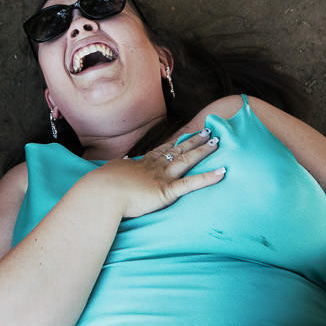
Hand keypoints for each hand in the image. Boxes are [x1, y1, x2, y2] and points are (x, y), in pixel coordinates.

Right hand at [87, 129, 224, 219]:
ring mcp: (162, 177)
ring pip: (187, 160)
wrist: (102, 193)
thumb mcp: (111, 173)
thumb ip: (120, 168)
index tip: (184, 137)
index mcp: (141, 164)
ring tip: (216, 143)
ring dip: (202, 151)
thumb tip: (121, 163)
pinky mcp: (167, 191)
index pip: (162, 151)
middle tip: (207, 132)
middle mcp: (154, 167)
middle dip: (193, 141)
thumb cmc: (102, 186)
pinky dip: (208, 178)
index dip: (175, 144)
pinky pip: (192, 184)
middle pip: (178, 150)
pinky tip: (222, 173)